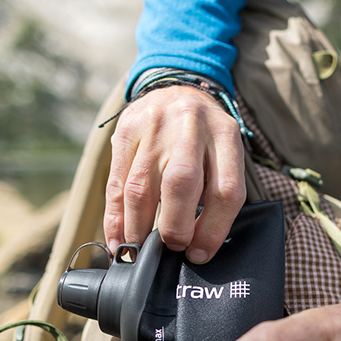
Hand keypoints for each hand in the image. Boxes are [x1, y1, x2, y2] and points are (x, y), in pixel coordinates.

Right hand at [104, 85, 245, 262]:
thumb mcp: (224, 151)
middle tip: (171, 247)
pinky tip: (117, 238)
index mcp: (225, 135)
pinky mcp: (125, 132)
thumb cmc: (206, 136)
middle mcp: (190, 127)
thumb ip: (218, 190)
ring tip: (139, 251)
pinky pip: (116, 183)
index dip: (213, 229)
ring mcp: (155, 127)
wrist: (177, 87)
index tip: (200, 253)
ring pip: (142, 186)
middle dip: (175, 226)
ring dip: (138, 227)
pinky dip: (114, 217)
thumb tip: (199, 246)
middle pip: (181, 183)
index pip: (225, 190)